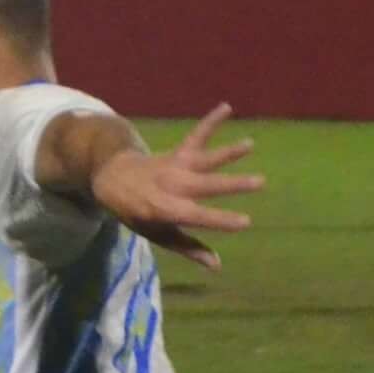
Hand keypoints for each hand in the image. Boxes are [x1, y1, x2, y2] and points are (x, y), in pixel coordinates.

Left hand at [91, 103, 263, 271]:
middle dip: (234, 184)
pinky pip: (196, 134)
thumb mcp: (157, 235)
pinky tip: (226, 107)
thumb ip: (188, 248)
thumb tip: (217, 265)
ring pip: (206, 158)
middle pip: (208, 185)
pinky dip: (210, 120)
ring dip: (229, 151)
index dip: (221, 219)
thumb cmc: (138, 213)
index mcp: (167, 210)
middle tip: (260, 181)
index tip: (245, 221)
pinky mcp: (179, 151)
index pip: (199, 216)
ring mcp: (177, 166)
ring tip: (250, 143)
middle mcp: (174, 186)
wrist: (113, 179)